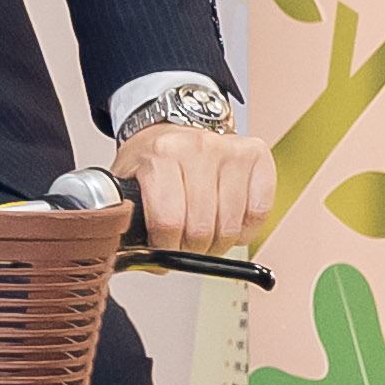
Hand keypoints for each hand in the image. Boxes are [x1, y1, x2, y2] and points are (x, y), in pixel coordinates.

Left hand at [113, 118, 270, 256]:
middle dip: (192, 249)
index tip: (163, 248)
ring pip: (231, 226)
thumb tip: (132, 257)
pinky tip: (230, 221)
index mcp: (160, 155)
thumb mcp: (126, 183)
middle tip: (185, 244)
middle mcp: (197, 147)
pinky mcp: (256, 155)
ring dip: (218, 243)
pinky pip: (259, 213)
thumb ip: (125, 217)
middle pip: (201, 229)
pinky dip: (245, 229)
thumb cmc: (152, 159)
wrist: (172, 127)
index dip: (166, 247)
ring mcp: (230, 150)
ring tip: (205, 234)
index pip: (169, 222)